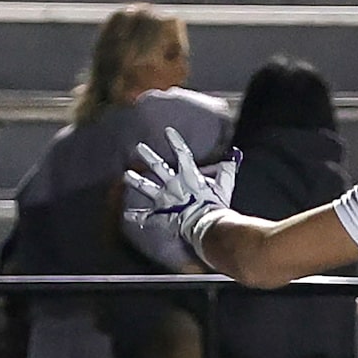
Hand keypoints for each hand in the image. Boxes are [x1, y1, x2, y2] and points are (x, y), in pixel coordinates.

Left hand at [123, 128, 238, 266]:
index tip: (167, 130)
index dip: (175, 141)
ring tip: (126, 175)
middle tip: (139, 147)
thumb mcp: (224, 188)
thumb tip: (231, 160)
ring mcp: (165, 200)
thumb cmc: (216, 208)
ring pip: (146, 188)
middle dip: (148, 156)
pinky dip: (136, 217)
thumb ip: (226, 173)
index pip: (182, 154)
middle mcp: (173, 185)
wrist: (206, 226)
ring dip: (135, 181)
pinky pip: (146, 217)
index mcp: (189, 177)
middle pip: (158, 167)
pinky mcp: (160, 215)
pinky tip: (126, 215)